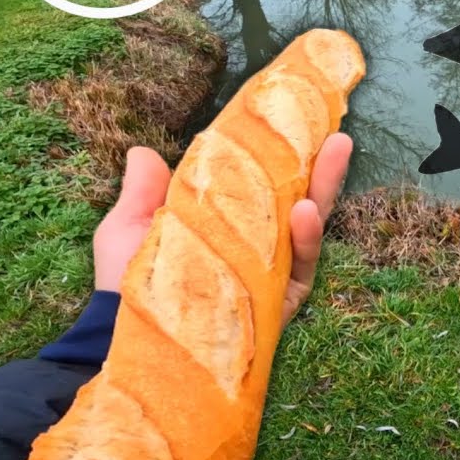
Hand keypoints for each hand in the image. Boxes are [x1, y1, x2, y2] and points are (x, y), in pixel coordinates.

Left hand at [91, 134, 353, 328]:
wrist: (122, 337)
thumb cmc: (127, 285)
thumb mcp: (128, 228)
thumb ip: (143, 192)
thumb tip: (142, 151)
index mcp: (228, 224)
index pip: (263, 185)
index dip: (282, 156)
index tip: (295, 122)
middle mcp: (257, 247)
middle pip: (297, 199)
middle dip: (320, 168)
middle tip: (338, 134)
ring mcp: (271, 272)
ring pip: (308, 227)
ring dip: (323, 190)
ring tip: (332, 156)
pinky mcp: (280, 302)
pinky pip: (302, 268)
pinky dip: (307, 239)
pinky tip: (306, 212)